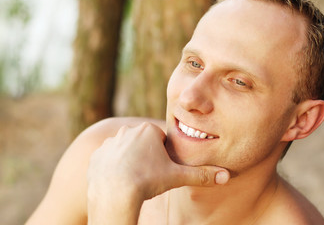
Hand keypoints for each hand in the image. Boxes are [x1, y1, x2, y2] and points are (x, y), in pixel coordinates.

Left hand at [87, 122, 228, 223]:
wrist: (115, 193)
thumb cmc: (147, 181)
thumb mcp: (177, 177)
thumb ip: (201, 175)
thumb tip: (227, 176)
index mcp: (147, 131)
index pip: (160, 141)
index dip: (163, 156)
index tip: (161, 169)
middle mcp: (127, 131)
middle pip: (142, 144)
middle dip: (147, 157)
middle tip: (148, 175)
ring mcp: (110, 143)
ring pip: (125, 151)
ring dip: (130, 161)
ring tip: (133, 178)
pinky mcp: (97, 155)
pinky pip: (109, 160)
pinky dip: (113, 168)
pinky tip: (118, 180)